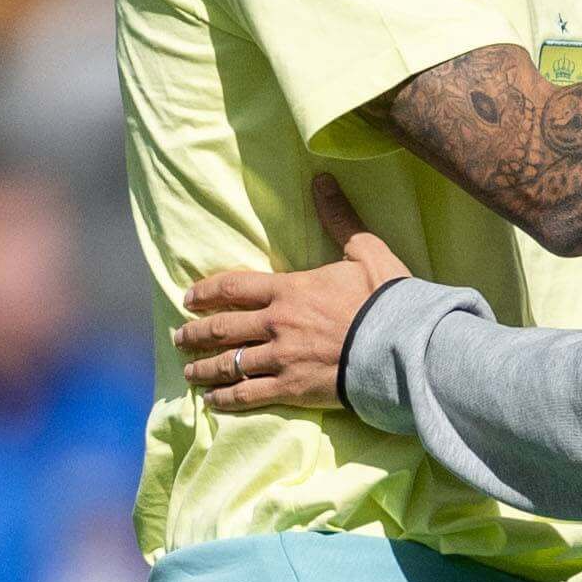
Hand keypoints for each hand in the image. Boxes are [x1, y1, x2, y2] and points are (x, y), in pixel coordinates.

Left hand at [174, 181, 412, 410]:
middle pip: (223, 328)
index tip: (188, 298)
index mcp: (290, 290)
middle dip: (196, 333)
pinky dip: (226, 399)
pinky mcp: (292, 389)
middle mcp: (277, 323)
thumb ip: (339, 218)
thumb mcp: (365, 251)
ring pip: (230, 364)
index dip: (207, 292)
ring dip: (205, 367)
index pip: (235, 287)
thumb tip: (322, 181)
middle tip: (179, 337)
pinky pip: (248, 395)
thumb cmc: (387, 299)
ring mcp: (281, 359)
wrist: (402, 346)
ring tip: (189, 372)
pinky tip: (212, 401)